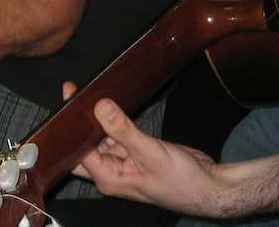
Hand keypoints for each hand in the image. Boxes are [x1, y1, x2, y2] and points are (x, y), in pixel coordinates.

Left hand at [62, 82, 222, 216]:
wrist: (211, 187)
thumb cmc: (184, 182)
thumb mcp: (151, 153)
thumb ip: (123, 130)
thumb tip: (100, 107)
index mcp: (108, 178)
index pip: (78, 150)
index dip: (71, 126)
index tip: (67, 100)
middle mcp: (111, 171)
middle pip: (84, 143)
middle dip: (79, 121)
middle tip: (76, 93)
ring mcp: (123, 161)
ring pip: (100, 136)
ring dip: (96, 118)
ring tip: (89, 92)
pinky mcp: (134, 150)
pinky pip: (116, 132)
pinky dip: (112, 120)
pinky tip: (107, 103)